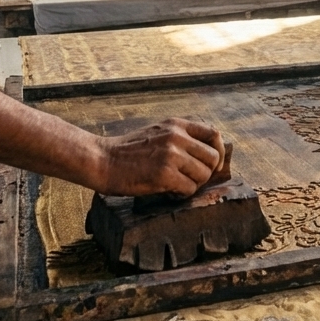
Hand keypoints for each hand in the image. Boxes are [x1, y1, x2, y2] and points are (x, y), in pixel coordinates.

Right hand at [97, 118, 224, 197]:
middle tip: (191, 180)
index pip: (214, 134)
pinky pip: (188, 189)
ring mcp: (171, 155)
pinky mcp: (164, 174)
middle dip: (206, 173)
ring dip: (193, 185)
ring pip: (203, 175)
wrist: (101, 160)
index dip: (218, 152)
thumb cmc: (127, 151)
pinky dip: (181, 195)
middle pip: (213, 157)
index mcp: (176, 125)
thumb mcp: (157, 133)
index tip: (212, 165)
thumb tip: (206, 155)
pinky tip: (169, 194)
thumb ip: (180, 138)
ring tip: (177, 187)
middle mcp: (177, 137)